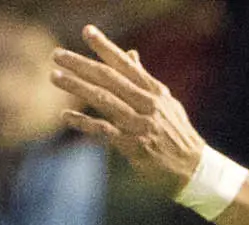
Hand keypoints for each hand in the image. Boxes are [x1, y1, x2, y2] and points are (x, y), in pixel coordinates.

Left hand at [54, 24, 209, 196]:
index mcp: (154, 90)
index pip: (125, 64)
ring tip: (55, 76)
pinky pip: (103, 130)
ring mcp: (140, 124)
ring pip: (103, 100)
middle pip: (109, 78)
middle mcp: (147, 103)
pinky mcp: (133, 145)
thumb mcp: (165, 101)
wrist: (193, 167)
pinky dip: (83, 123)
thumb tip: (131, 54)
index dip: (105, 47)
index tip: (87, 32)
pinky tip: (65, 117)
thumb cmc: (176, 132)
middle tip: (57, 55)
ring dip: (77, 87)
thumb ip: (144, 78)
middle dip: (81, 64)